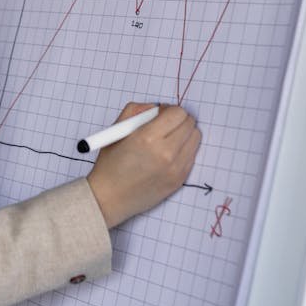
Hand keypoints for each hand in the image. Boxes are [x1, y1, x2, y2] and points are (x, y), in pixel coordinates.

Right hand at [85, 103, 201, 228]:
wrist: (110, 198)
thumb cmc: (110, 164)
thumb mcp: (116, 130)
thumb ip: (136, 110)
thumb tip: (156, 107)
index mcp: (147, 137)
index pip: (178, 113)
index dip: (170, 110)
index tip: (161, 114)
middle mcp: (165, 153)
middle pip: (190, 124)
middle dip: (179, 120)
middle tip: (166, 125)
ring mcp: (175, 168)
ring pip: (195, 139)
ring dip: (184, 134)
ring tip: (168, 140)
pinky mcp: (180, 180)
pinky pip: (192, 156)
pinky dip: (184, 150)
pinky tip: (168, 154)